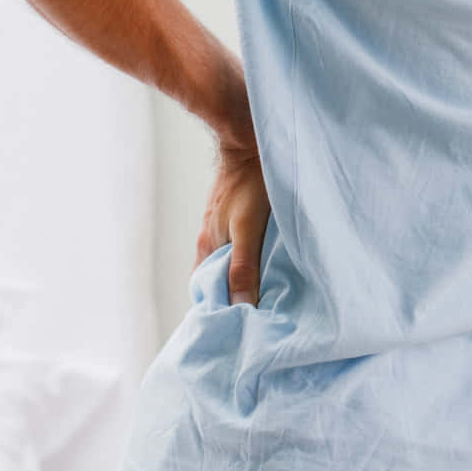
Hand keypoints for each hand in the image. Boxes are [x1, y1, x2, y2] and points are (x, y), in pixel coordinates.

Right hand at [194, 135, 270, 305]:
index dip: (218, 311)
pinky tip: (266, 266)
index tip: (237, 330)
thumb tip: (241, 305)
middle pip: (216, 280)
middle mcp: (209, 240)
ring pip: (227, 264)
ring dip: (242, 280)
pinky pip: (237, 248)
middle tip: (257, 320)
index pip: (205, 293)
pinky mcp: (234, 217)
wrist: (250, 141)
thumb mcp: (248, 228)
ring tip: (266, 299)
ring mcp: (220, 228)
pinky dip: (248, 262)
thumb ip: (244, 266)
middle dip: (232, 300)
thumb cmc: (251, 183)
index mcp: (207, 247)